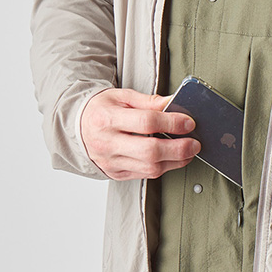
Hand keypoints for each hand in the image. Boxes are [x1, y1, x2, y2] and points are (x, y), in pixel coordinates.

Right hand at [80, 87, 200, 180]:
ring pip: (149, 167)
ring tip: (188, 151)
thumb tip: (173, 103)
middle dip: (178, 149)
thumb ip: (149, 101)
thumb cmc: (100, 109)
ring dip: (175, 161)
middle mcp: (107, 143)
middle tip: (195, 143)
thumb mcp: (121, 96)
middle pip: (150, 151)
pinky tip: (173, 159)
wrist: (76, 127)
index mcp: (107, 119)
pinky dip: (163, 167)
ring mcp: (111, 162)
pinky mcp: (115, 174)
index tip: (188, 122)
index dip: (171, 123)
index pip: (146, 122)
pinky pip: (145, 174)